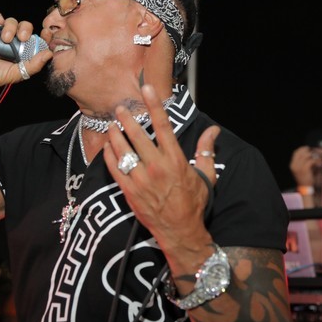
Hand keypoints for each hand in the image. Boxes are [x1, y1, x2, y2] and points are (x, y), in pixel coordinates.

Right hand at [0, 12, 51, 97]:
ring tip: (5, 38)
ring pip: (11, 22)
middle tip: (23, 38)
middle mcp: (10, 44)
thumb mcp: (15, 74)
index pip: (35, 41)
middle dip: (26, 29)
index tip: (46, 33)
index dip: (42, 36)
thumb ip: (33, 65)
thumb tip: (49, 54)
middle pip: (25, 28)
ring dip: (12, 26)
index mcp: (20, 54)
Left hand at [103, 84, 219, 253]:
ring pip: (123, 150)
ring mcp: (141, 180)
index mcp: (175, 160)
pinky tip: (108, 146)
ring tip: (111, 124)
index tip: (146, 90)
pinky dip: (109, 155)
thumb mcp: (206, 175)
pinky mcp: (129, 192)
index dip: (154, 105)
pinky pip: (115, 169)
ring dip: (115, 135)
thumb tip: (213, 130)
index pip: (163, 126)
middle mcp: (157, 167)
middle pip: (137, 135)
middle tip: (120, 108)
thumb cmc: (194, 203)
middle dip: (127, 118)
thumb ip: (206, 150)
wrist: (181, 231)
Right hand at [289, 145, 315, 187]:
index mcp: (292, 164)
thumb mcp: (301, 169)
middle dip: (309, 152)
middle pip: (301, 152)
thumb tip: (309, 152)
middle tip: (315, 154)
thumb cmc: (305, 178)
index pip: (296, 152)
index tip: (308, 149)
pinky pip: (311, 161)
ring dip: (314, 156)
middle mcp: (294, 165)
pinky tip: (320, 164)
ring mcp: (299, 167)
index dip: (302, 149)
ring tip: (318, 159)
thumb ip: (302, 161)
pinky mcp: (305, 169)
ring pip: (307, 155)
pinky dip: (316, 161)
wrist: (306, 188)